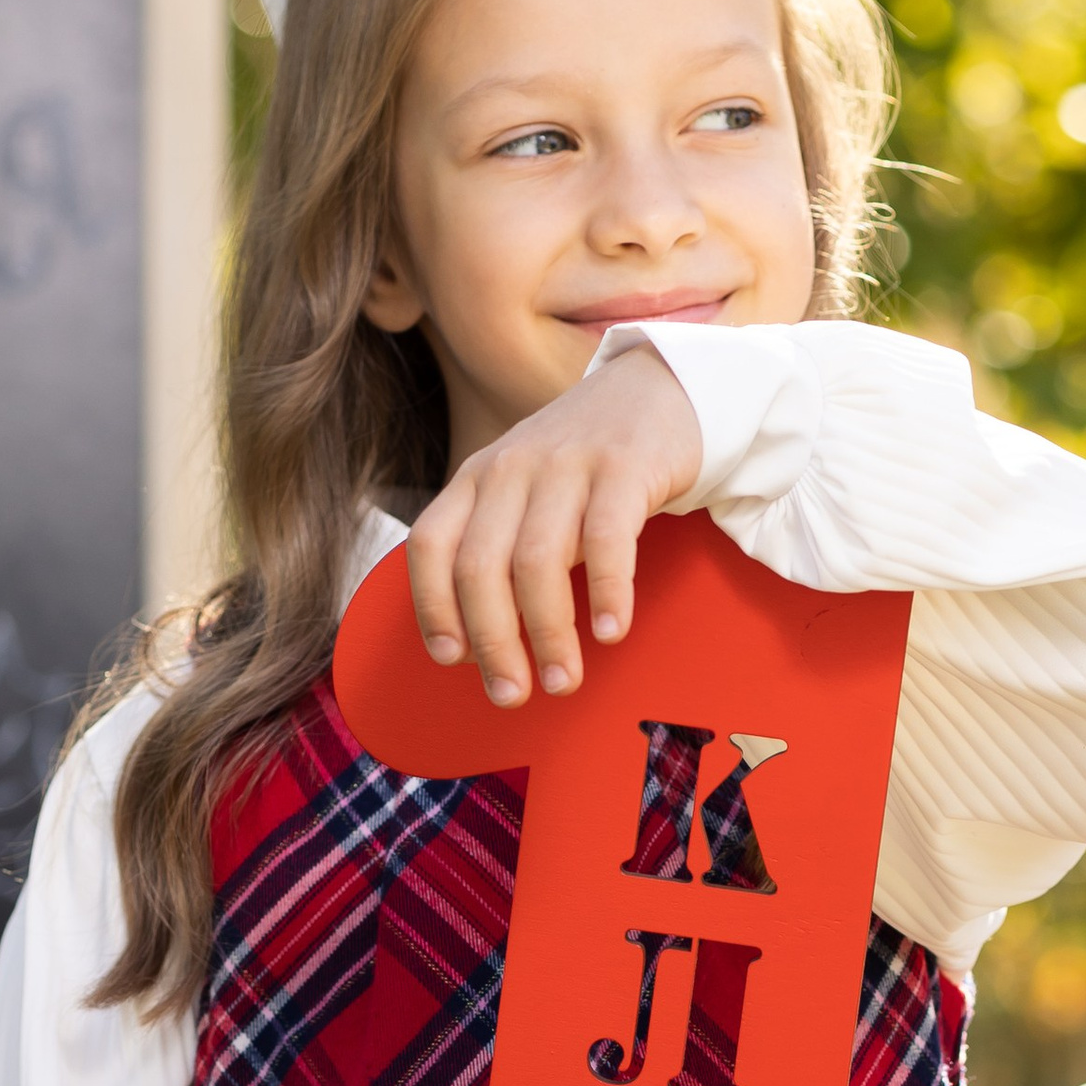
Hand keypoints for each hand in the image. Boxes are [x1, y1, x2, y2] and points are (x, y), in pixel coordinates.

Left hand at [405, 344, 701, 708]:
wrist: (655, 390)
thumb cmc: (583, 468)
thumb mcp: (521, 495)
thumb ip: (495, 551)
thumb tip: (476, 647)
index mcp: (474, 480)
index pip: (430, 546)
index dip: (433, 608)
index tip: (454, 660)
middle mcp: (509, 469)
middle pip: (481, 567)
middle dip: (494, 642)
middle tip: (514, 695)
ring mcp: (564, 464)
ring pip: (538, 560)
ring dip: (548, 633)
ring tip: (563, 681)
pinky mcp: (623, 466)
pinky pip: (607, 539)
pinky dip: (606, 592)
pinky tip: (610, 632)